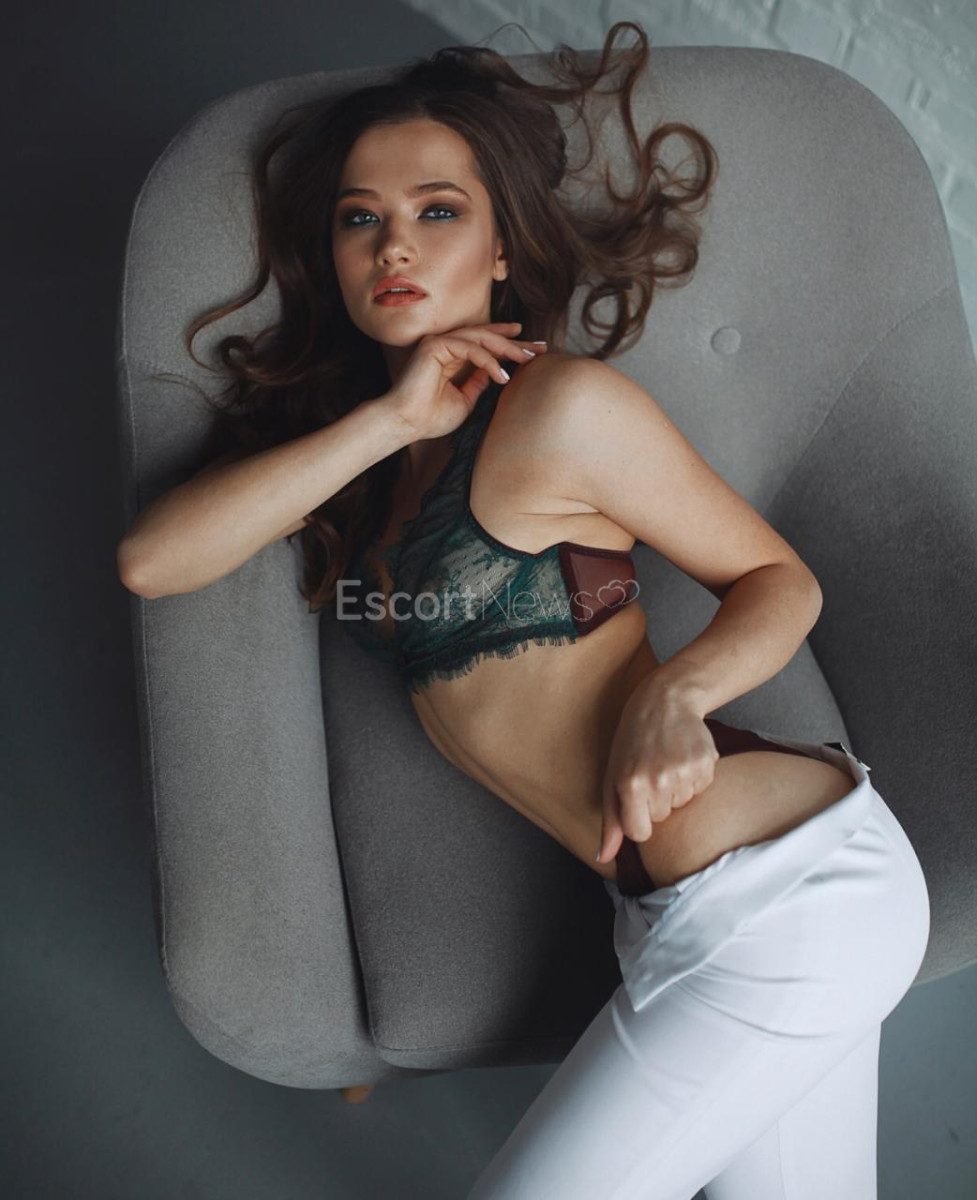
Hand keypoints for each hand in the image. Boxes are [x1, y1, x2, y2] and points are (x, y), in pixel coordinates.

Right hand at [381, 322, 547, 441]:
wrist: (406, 424)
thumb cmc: (431, 418)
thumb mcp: (466, 400)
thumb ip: (479, 383)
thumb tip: (497, 372)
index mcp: (453, 358)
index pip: (486, 346)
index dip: (510, 347)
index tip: (534, 351)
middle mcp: (446, 346)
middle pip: (487, 337)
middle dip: (515, 342)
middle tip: (539, 348)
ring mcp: (440, 343)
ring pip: (480, 338)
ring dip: (506, 348)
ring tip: (526, 360)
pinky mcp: (435, 345)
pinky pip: (469, 348)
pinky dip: (487, 361)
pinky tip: (501, 376)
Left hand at [597, 684, 718, 864]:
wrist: (664, 701)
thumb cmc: (631, 742)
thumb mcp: (612, 777)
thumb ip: (610, 822)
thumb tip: (602, 858)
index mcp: (631, 785)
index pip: (640, 833)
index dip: (638, 818)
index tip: (636, 796)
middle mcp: (659, 780)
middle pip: (662, 818)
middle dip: (656, 800)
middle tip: (651, 769)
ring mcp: (685, 771)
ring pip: (683, 804)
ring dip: (676, 788)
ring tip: (666, 760)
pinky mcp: (707, 762)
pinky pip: (702, 788)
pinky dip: (694, 776)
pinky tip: (683, 755)